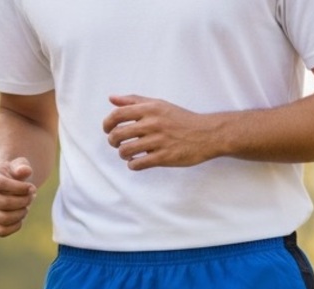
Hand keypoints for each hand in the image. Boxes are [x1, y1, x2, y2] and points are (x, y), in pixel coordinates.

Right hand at [0, 158, 36, 236]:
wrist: (6, 187)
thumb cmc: (13, 175)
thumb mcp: (19, 166)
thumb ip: (22, 167)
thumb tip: (24, 171)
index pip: (0, 184)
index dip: (19, 188)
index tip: (31, 188)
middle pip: (3, 203)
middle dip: (23, 202)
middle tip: (31, 198)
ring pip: (4, 219)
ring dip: (21, 214)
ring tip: (26, 207)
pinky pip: (2, 231)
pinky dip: (16, 225)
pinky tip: (20, 217)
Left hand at [102, 95, 219, 169]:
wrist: (206, 134)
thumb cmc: (181, 119)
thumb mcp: (159, 104)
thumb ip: (135, 101)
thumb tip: (112, 98)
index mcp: (150, 109)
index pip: (118, 115)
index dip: (107, 123)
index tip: (107, 129)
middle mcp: (153, 124)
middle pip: (118, 134)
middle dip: (113, 141)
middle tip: (117, 143)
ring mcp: (158, 141)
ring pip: (126, 151)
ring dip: (123, 154)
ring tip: (128, 154)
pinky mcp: (164, 157)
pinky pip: (138, 164)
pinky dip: (133, 165)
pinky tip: (136, 162)